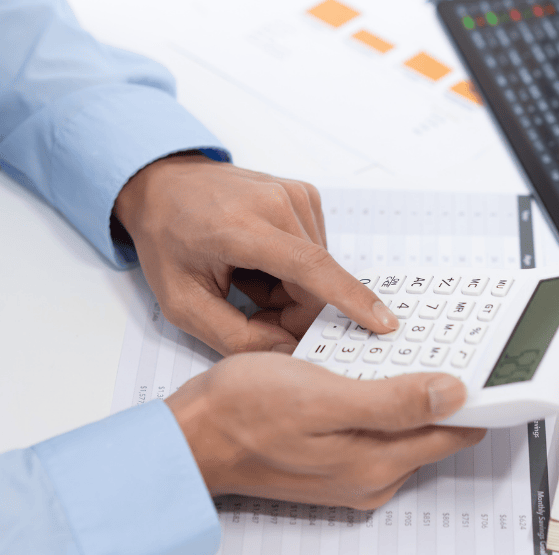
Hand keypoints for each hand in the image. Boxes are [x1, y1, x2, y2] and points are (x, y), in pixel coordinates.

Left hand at [113, 153, 397, 355]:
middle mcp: (277, 202)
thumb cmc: (168, 240)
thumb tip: (290, 353)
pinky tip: (261, 261)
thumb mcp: (183, 303)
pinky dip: (294, 269)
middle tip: (252, 310)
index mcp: (241, 226)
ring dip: (291, 290)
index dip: (349, 298)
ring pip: (320, 271)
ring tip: (248, 277)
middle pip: (315, 282)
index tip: (383, 322)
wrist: (164, 185)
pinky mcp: (306, 195)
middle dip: (292, 310)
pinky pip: (317, 253)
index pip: (310, 266)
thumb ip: (236, 337)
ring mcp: (296, 194)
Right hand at [166, 353, 484, 508]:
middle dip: (446, 388)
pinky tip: (370, 367)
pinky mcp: (336, 457)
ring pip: (406, 424)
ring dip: (412, 388)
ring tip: (411, 345)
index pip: (455, 432)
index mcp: (378, 463)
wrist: (192, 434)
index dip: (476, 397)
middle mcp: (373, 475)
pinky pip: (377, 424)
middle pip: (435, 428)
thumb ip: (394, 402)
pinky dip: (383, 395)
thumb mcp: (324, 397)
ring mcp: (354, 469)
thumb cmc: (245, 412)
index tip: (488, 362)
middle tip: (449, 341)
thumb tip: (454, 396)